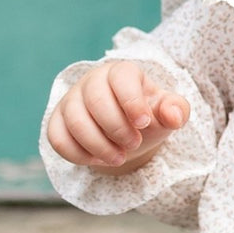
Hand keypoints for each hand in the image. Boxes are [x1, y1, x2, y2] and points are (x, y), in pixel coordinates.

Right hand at [47, 60, 189, 172]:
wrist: (126, 131)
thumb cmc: (147, 116)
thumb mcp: (166, 113)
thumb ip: (176, 110)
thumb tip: (174, 116)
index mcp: (121, 72)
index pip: (121, 79)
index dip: (132, 103)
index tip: (144, 124)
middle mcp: (92, 81)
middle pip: (96, 101)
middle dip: (117, 129)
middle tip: (133, 144)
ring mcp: (71, 100)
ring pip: (75, 122)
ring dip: (99, 147)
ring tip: (118, 158)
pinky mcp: (57, 121)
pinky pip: (58, 138)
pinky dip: (78, 155)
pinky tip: (96, 159)